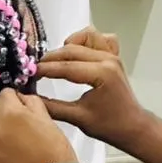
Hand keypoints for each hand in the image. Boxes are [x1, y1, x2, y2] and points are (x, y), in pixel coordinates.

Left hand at [0, 90, 76, 162]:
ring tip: (18, 139)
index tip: (19, 102)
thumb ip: (31, 102)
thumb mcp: (48, 119)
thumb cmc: (54, 152)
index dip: (14, 96)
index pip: (3, 93)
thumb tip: (22, 97)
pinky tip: (14, 152)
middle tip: (18, 120)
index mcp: (11, 114)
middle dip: (3, 111)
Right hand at [37, 28, 147, 152]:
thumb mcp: (78, 118)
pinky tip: (77, 54)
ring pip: (86, 36)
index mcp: (102, 74)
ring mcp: (112, 55)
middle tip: (35, 69)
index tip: (28, 73)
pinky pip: (99, 38)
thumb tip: (29, 98)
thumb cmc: (109, 125)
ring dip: (68, 46)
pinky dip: (86, 41)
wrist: (133, 126)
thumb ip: (52, 107)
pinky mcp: (114, 56)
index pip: (66, 67)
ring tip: (57, 61)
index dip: (44, 69)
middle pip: (72, 50)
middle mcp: (108, 59)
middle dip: (51, 58)